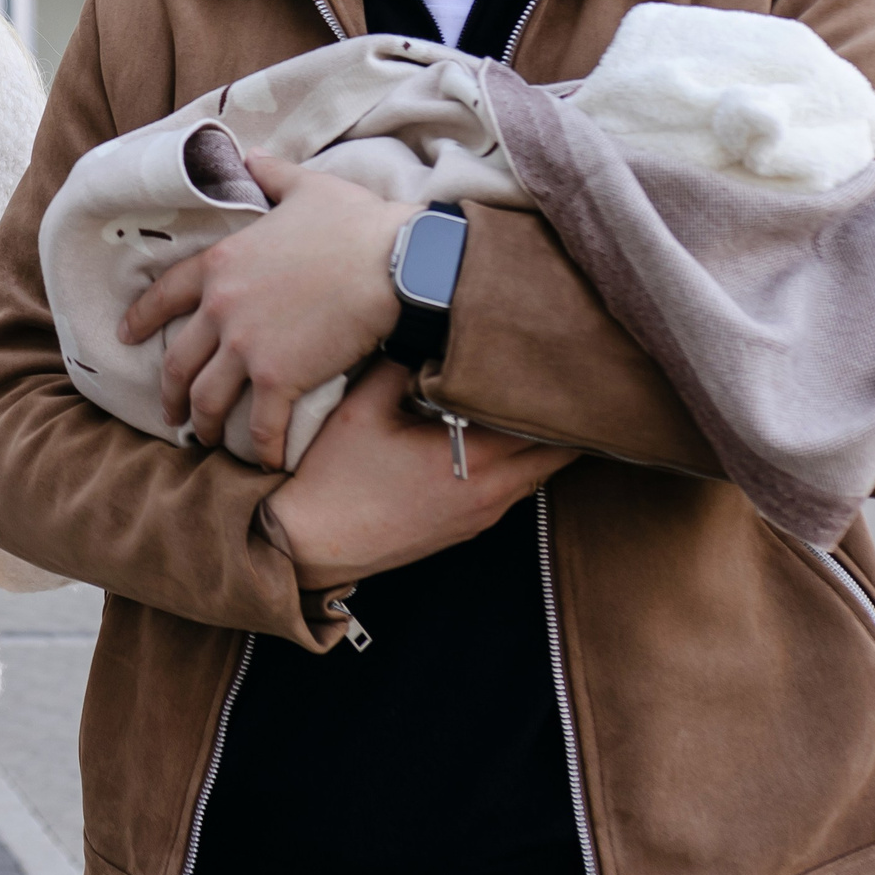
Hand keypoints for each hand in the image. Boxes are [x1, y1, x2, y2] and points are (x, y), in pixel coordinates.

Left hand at [121, 151, 417, 467]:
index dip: (141, 319)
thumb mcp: (305, 186)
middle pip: (178, 360)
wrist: (394, 262)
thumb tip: (252, 157)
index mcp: (220, 265)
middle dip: (170, 390)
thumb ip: (271, 175)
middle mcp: (222, 309)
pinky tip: (264, 462)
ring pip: (208, 398)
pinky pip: (261, 424)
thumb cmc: (355, 222)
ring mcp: (246, 347)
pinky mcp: (279, 378)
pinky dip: (260, 448)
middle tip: (169, 409)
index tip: (126, 336)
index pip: (164, 296)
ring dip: (204, 424)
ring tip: (206, 439)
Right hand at [260, 363, 574, 587]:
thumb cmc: (333, 476)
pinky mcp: (470, 528)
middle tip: (557, 379)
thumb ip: (402, 364)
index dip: (555, 390)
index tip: (556, 361)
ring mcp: (484, 515)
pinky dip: (516, 461)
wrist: (312, 543)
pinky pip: (514, 488)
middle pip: (559, 452)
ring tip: (526, 402)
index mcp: (473, 458)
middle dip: (561, 415)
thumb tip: (427, 332)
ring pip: (539, 472)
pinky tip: (492, 436)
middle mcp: (491, 492)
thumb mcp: (361, 407)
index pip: (544, 421)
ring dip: (538, 439)